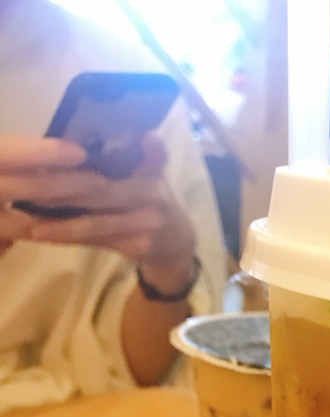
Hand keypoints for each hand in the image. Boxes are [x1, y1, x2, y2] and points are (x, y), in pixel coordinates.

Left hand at [12, 131, 196, 291]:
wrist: (178, 246)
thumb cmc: (159, 204)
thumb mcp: (158, 176)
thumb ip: (151, 157)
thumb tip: (148, 134)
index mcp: (150, 183)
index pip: (109, 177)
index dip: (79, 174)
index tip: (51, 168)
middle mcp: (149, 206)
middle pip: (98, 199)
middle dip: (62, 197)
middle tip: (31, 195)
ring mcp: (143, 230)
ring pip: (96, 227)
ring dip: (63, 227)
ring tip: (34, 227)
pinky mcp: (137, 249)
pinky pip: (98, 243)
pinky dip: (72, 239)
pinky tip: (49, 237)